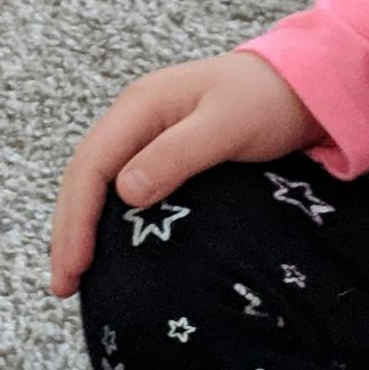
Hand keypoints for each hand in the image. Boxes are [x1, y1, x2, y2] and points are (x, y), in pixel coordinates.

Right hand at [45, 53, 322, 296]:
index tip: (75, 266)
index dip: (76, 218)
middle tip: (64, 285)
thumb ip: (177, 155)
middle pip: (84, 177)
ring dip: (83, 227)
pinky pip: (121, 186)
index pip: (90, 165)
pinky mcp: (164, 150)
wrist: (304, 84)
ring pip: (99, 184)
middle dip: (68, 231)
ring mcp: (146, 134)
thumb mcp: (226, 126)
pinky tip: (109, 247)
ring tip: (76, 274)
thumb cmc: (268, 101)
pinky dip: (107, 219)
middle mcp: (134, 118)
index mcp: (140, 106)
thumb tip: (124, 192)